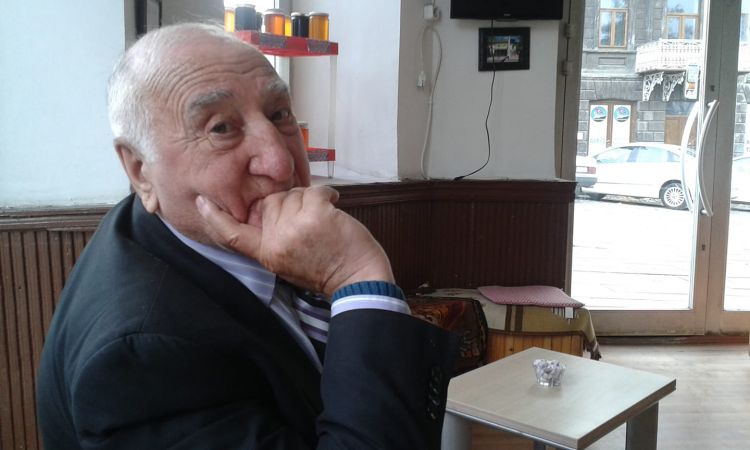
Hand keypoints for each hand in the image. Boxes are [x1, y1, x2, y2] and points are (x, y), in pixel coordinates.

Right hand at [196, 186, 393, 296]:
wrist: (358, 281)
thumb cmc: (327, 271)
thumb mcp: (287, 264)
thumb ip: (272, 240)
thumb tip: (267, 211)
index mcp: (266, 254)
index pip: (232, 235)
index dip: (214, 218)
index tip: (202, 202)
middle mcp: (275, 241)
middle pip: (270, 203)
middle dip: (290, 205)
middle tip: (309, 224)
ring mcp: (294, 227)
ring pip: (292, 195)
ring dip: (310, 201)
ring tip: (323, 221)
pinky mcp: (315, 215)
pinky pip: (315, 191)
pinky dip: (328, 195)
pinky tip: (334, 206)